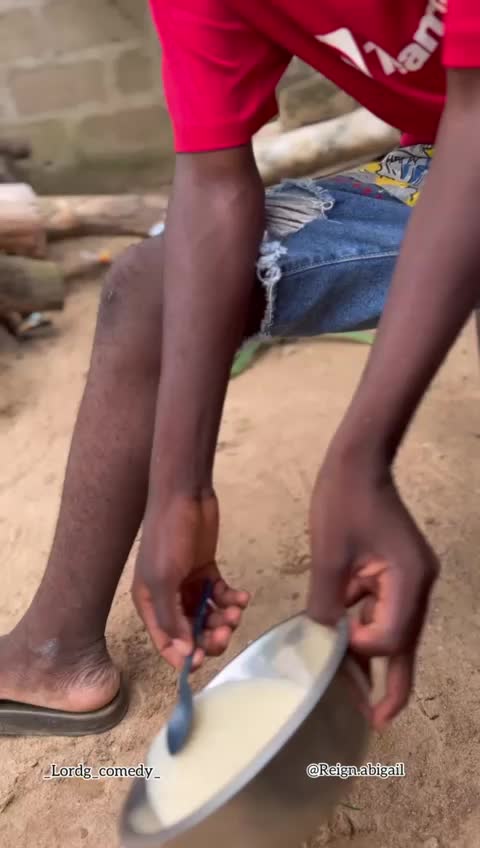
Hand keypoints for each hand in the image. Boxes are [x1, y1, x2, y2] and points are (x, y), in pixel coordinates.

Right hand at [132, 493, 249, 668]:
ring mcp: (189, 584)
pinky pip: (221, 596)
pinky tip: (243, 596)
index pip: (165, 642)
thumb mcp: (164, 579)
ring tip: (236, 609)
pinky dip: (232, 600)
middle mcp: (168, 598)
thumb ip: (172, 618)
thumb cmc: (168, 536)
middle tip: (225, 630)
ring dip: (224, 618)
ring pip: (209, 615)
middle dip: (209, 636)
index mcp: (149, 603)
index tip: (203, 660)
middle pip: (191, 632)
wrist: (185, 495)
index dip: (183, 655)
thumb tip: (184, 654)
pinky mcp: (207, 571)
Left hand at [308, 453, 438, 729]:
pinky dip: (369, 628)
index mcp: (409, 580)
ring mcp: (412, 579)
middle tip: (375, 719)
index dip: (360, 649)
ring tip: (355, 690)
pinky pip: (387, 610)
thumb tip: (320, 641)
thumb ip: (326, 604)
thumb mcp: (328, 556)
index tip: (331, 642)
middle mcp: (419, 585)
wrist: (358, 462)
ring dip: (375, 656)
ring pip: (396, 630)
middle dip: (392, 682)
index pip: (390, 636)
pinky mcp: (399, 573)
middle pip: (406, 644)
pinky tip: (349, 645)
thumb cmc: (341, 502)